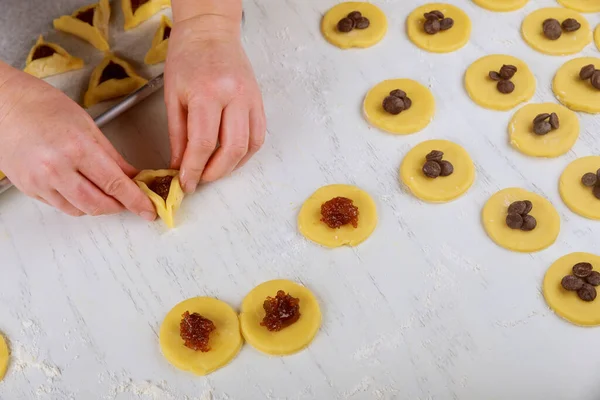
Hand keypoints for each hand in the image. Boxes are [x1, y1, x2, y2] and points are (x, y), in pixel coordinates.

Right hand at [0, 70, 156, 219]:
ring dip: (99, 206)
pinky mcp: (29, 188)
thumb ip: (112, 156)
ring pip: (80, 210)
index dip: (136, 200)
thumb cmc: (41, 105)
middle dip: (119, 206)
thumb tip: (132, 177)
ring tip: (107, 194)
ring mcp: (40, 181)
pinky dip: (77, 203)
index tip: (148, 209)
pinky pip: (60, 206)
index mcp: (77, 148)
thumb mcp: (87, 124)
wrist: (2, 103)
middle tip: (131, 201)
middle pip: (98, 204)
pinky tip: (82, 190)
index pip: (115, 183)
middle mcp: (56, 168)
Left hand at [164, 15, 265, 192]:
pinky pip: (259, 136)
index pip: (202, 143)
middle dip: (215, 172)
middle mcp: (234, 96)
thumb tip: (179, 166)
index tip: (186, 183)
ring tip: (215, 169)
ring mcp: (251, 98)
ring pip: (249, 146)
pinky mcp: (259, 101)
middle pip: (231, 149)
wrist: (210, 31)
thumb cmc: (187, 58)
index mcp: (207, 92)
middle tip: (200, 179)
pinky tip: (231, 156)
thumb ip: (178, 134)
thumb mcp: (173, 96)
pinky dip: (246, 152)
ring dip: (232, 166)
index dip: (194, 169)